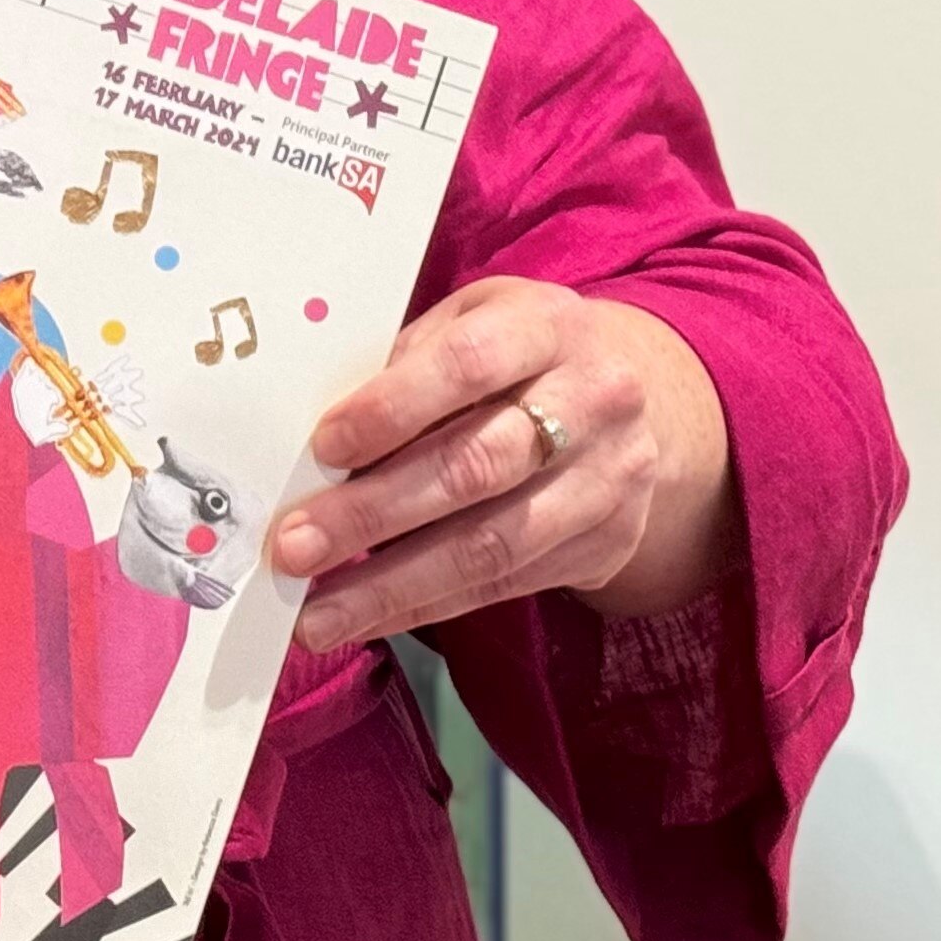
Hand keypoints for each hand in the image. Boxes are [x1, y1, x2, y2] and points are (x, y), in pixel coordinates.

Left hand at [270, 275, 737, 650]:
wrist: (647, 395)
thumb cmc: (520, 354)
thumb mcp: (474, 322)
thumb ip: (405, 365)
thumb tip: (309, 445)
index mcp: (546, 326)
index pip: (468, 363)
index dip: (392, 407)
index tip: (322, 448)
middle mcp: (593, 400)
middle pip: (475, 466)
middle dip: (373, 513)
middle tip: (293, 547)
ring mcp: (608, 478)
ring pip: (491, 544)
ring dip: (391, 585)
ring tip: (316, 614)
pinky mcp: (605, 544)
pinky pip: (504, 585)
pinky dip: (424, 606)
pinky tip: (364, 618)